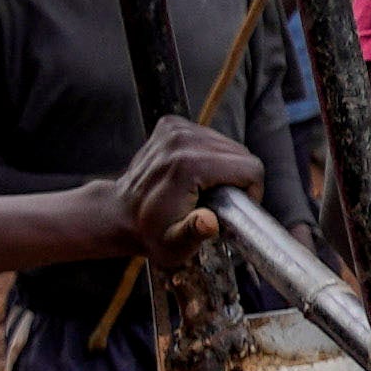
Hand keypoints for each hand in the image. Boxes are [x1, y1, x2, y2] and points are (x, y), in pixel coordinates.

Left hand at [68, 118, 263, 258]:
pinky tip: (192, 173)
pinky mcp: (172, 124)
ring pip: (228, 144)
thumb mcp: (173, 246)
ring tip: (203, 188)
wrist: (120, 214)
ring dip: (223, 167)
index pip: (249, 168)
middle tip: (216, 200)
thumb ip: (193, 233)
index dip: (251, 191)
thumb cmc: (151, 233)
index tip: (234, 207)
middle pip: (241, 154)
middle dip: (236, 179)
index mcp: (188, 165)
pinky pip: (210, 137)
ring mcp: (175, 128)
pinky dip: (208, 155)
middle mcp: (182, 139)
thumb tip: (209, 222)